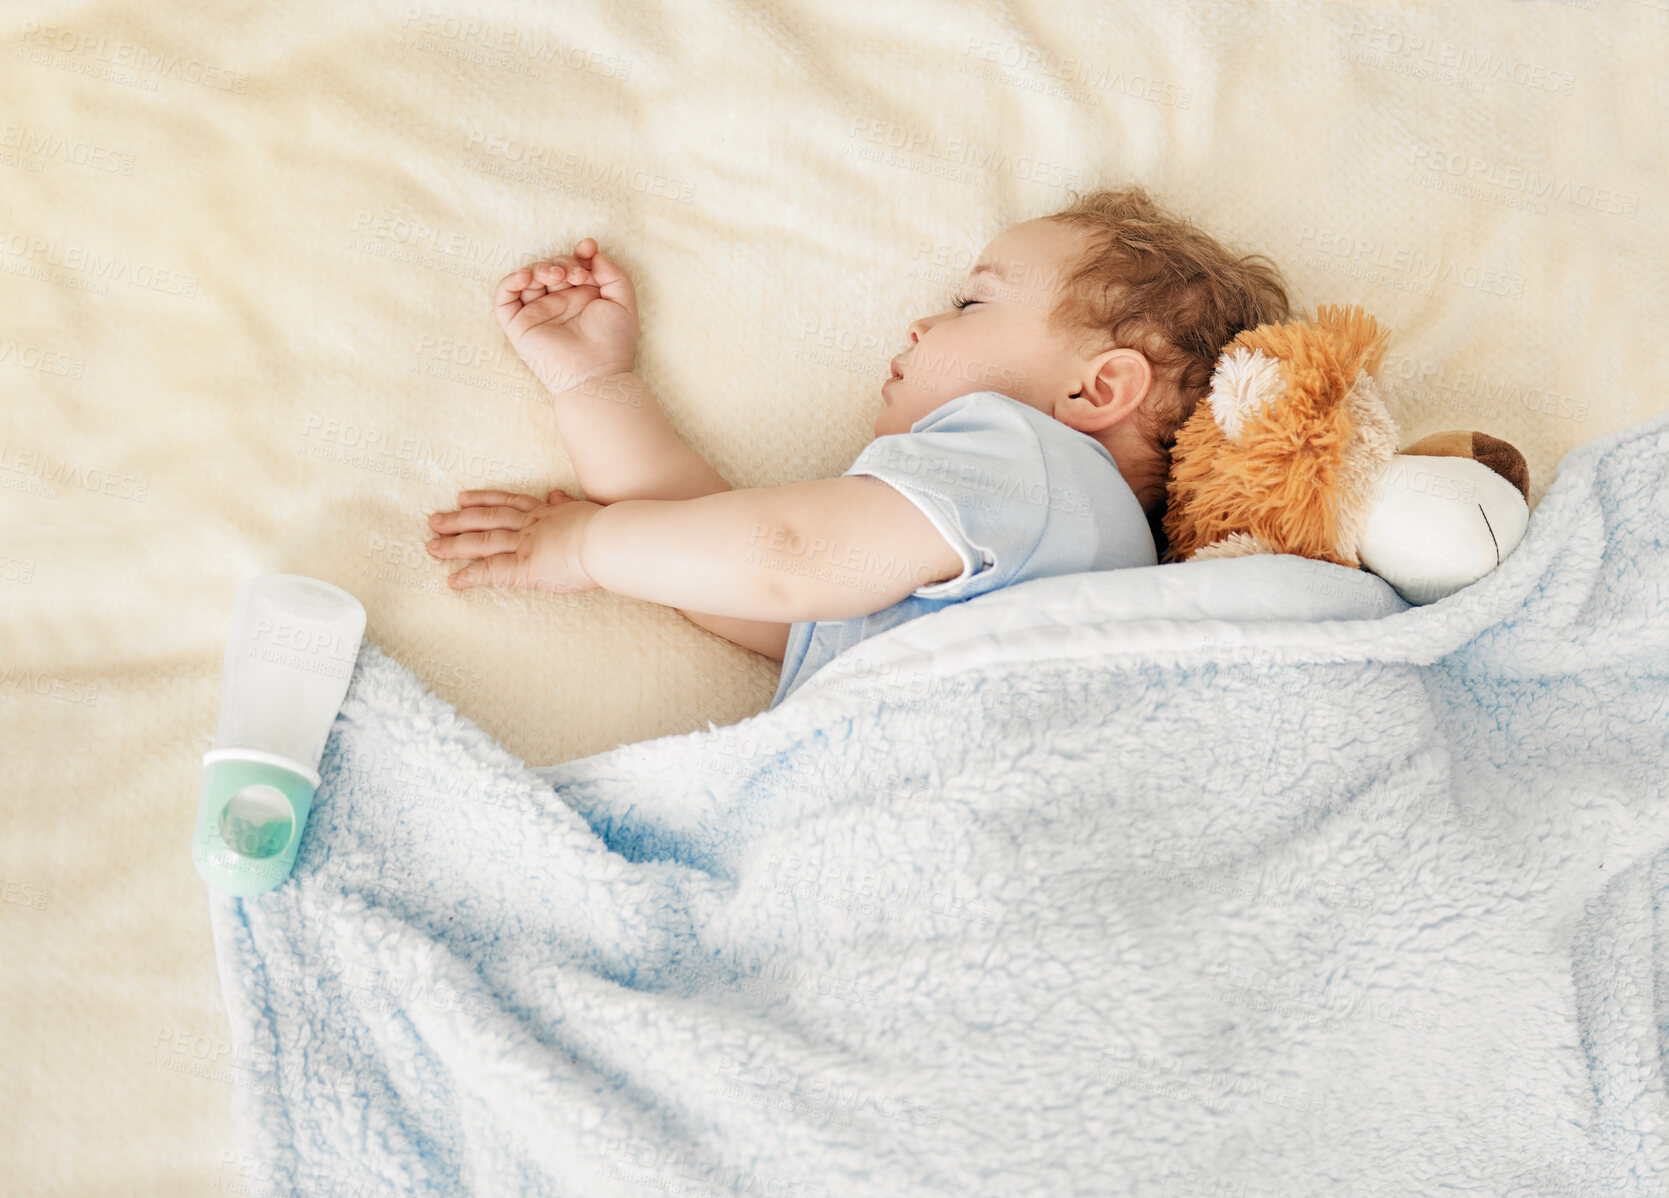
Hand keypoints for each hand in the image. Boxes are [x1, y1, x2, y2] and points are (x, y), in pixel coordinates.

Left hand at [426, 488, 603, 593]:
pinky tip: (453, 580)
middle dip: (458, 520)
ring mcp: (525, 545)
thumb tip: (556, 494)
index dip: (484, 499)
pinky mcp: (525, 567)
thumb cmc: (609, 528)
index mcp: (545, 513)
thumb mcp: (586, 509)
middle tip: (434, 520)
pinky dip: (470, 575)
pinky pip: (491, 572)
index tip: (463, 497)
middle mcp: (530, 525)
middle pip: (486, 519)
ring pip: (482, 542)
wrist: (609, 540)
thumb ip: (567, 504)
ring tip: (432, 547)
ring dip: (455, 545)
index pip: (508, 502)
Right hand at [495, 237, 638, 395]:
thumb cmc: (613, 343)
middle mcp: (559, 303)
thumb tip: (592, 251)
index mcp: (582, 298)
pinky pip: (504, 298)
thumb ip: (612, 273)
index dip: (579, 253)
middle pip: (552, 268)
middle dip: (563, 263)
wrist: (596, 374)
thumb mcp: (623, 301)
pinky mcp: (520, 325)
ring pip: (528, 278)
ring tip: (557, 276)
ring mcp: (538, 313)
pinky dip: (510, 282)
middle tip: (577, 275)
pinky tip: (526, 277)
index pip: (574, 265)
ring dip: (540, 268)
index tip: (588, 248)